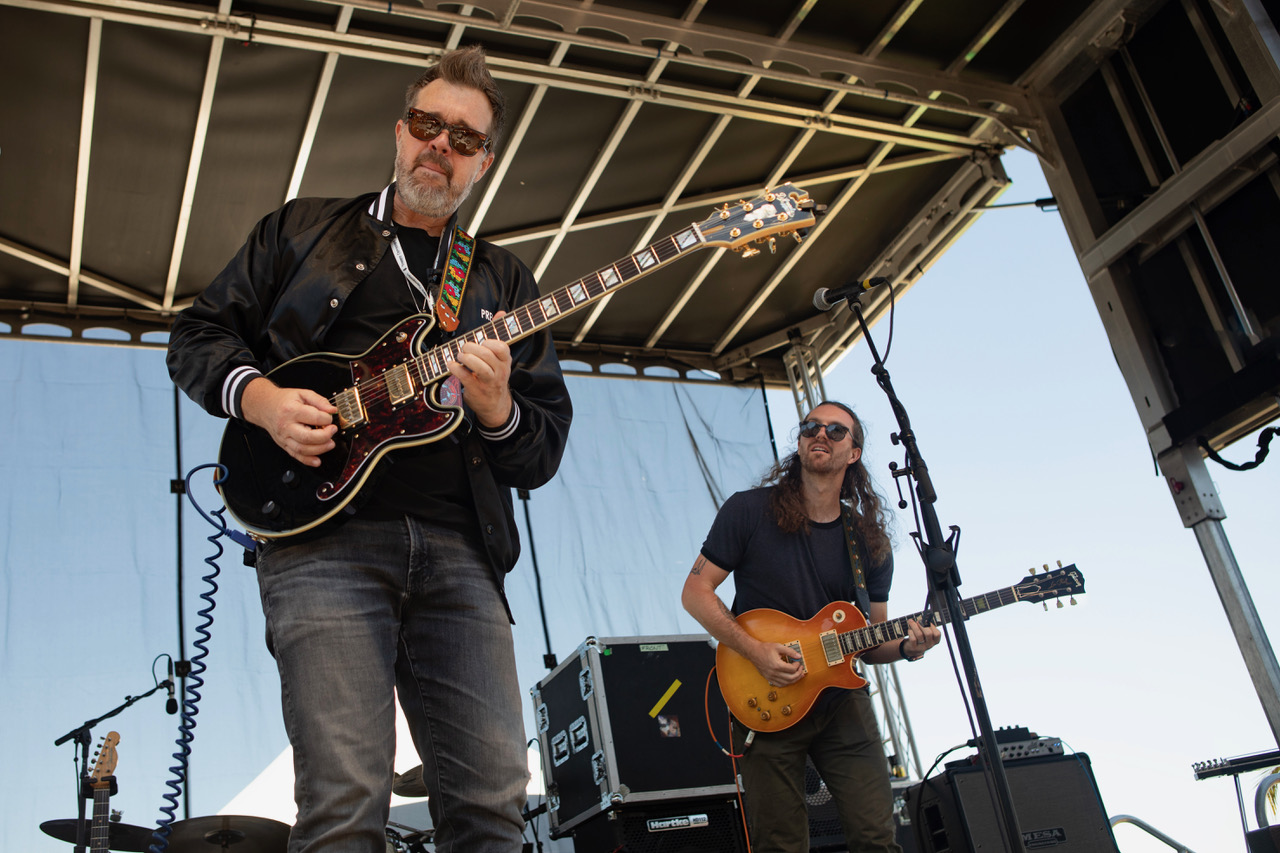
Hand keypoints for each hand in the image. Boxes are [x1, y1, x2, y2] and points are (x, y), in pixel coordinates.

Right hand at [241, 377, 337, 466]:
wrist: (265, 407)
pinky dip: (308, 460)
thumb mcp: (302, 393)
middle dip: (325, 436)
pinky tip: (317, 461)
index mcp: (291, 410)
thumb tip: (332, 410)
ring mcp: (284, 437)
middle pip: (307, 437)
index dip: (327, 419)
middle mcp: (286, 425)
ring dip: (320, 449)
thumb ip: (319, 401)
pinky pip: (296, 456)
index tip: (330, 417)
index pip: (314, 417)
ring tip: (330, 443)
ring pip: (302, 449)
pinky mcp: (284, 445)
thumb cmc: (284, 401)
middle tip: (332, 430)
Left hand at [448, 310, 513, 427]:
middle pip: (487, 354)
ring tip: (459, 356)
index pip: (501, 347)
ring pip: (479, 367)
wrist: (495, 405)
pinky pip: (465, 376)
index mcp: (505, 360)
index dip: (488, 342)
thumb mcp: (499, 357)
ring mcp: (488, 382)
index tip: (481, 342)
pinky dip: (455, 368)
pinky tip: (451, 364)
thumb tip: (501, 312)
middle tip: (464, 348)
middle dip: (472, 348)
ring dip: (465, 358)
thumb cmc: (494, 376)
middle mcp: (499, 371)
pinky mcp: (476, 390)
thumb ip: (498, 333)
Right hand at [750, 641, 804, 686]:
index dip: (797, 665)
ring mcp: (771, 677)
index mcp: (777, 665)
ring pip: (786, 683)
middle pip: (791, 678)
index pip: (792, 669)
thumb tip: (799, 656)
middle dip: (798, 674)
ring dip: (794, 680)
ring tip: (798, 675)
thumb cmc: (765, 648)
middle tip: (801, 669)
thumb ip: (790, 651)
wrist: (753, 652)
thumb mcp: (778, 647)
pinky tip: (789, 679)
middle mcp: (774, 673)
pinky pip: (779, 684)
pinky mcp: (768, 678)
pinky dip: (786, 683)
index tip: (797, 661)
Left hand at [901, 618, 941, 657]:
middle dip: (922, 625)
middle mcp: (930, 645)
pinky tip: (909, 630)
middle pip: (928, 633)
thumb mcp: (925, 632)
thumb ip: (926, 626)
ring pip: (919, 634)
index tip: (926, 621)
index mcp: (935, 640)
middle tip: (917, 620)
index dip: (931, 626)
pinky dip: (910, 631)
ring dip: (914, 626)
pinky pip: (913, 638)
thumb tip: (922, 618)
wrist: (912, 648)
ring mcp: (922, 647)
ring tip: (910, 622)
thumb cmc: (920, 636)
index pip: (937, 634)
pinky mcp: (914, 648)